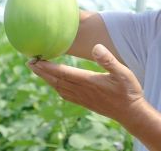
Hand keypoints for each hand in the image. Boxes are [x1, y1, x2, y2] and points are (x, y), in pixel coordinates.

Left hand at [27, 44, 143, 122]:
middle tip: (29, 62)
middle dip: (42, 71)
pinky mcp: (85, 102)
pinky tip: (55, 84)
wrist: (131, 113)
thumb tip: (96, 47)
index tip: (35, 59)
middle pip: (56, 80)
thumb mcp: (123, 72)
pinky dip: (56, 87)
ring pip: (59, 87)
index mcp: (88, 81)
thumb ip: (108, 60)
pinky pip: (65, 94)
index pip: (63, 72)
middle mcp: (82, 91)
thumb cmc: (128, 91)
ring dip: (47, 78)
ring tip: (38, 70)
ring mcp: (82, 98)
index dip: (48, 66)